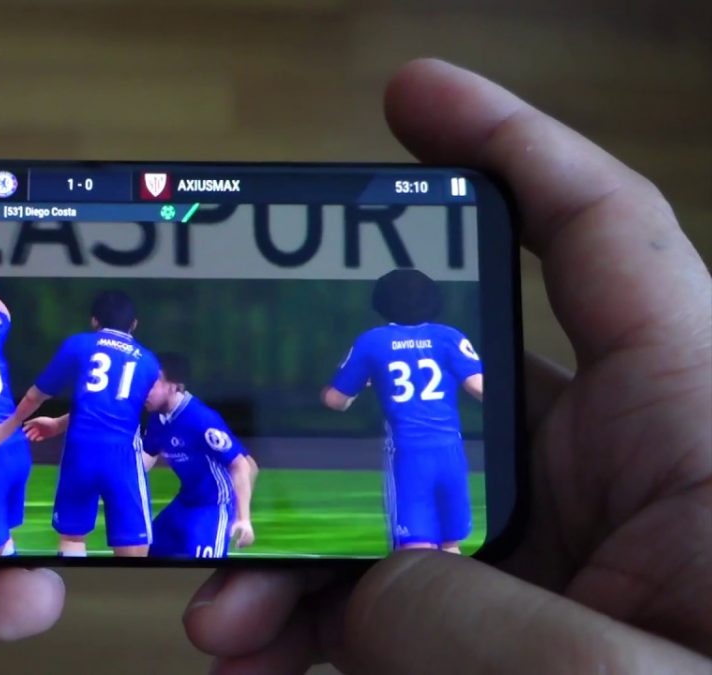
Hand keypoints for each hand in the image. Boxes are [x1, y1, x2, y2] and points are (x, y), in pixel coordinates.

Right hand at [23, 416, 63, 441]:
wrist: (56, 426)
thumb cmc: (46, 422)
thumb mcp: (37, 420)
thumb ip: (31, 422)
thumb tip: (24, 423)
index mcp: (36, 423)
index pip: (29, 426)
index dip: (26, 428)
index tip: (23, 431)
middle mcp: (38, 428)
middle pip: (31, 432)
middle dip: (28, 434)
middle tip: (27, 436)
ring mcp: (41, 432)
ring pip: (34, 436)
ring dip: (32, 437)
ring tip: (32, 438)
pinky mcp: (44, 436)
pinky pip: (39, 439)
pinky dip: (38, 439)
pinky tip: (37, 439)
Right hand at [183, 59, 710, 672]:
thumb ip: (480, 624)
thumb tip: (356, 593)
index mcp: (699, 430)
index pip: (597, 238)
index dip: (503, 148)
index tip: (409, 102)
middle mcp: (629, 483)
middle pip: (445, 393)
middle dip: (324, 414)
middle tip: (230, 450)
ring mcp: (562, 571)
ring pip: (399, 518)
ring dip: (299, 554)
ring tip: (225, 614)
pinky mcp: (519, 643)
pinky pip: (400, 611)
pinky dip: (323, 627)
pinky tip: (265, 652)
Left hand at [229, 520, 254, 548]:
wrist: (244, 520)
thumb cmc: (238, 523)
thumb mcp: (234, 526)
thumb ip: (232, 531)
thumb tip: (230, 537)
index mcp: (245, 529)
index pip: (243, 537)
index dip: (240, 541)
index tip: (236, 544)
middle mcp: (249, 531)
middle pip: (246, 540)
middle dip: (242, 544)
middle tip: (237, 547)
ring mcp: (252, 533)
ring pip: (249, 541)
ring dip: (245, 545)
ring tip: (240, 546)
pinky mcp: (252, 535)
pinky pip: (251, 541)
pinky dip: (248, 543)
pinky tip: (243, 545)